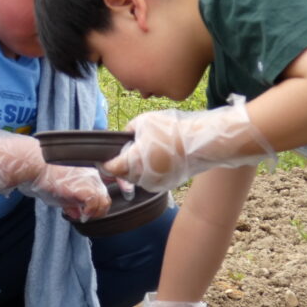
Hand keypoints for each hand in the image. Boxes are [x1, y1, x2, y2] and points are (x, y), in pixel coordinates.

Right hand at [0, 128, 110, 219]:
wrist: (35, 165)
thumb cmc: (42, 173)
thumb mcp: (60, 188)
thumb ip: (71, 200)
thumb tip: (76, 212)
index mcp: (88, 170)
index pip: (112, 177)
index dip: (117, 187)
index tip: (110, 198)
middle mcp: (93, 174)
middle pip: (105, 195)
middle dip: (94, 209)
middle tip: (79, 212)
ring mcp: (91, 180)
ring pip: (104, 203)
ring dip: (93, 213)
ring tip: (80, 215)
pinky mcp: (85, 188)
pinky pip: (95, 205)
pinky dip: (88, 212)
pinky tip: (78, 213)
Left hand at [102, 94, 274, 191]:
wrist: (203, 142)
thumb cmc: (173, 130)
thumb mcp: (144, 121)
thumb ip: (129, 130)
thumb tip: (125, 138)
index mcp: (132, 163)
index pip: (110, 168)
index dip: (105, 161)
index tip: (103, 157)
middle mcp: (142, 178)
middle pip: (124, 173)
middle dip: (123, 162)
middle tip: (131, 147)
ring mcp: (156, 183)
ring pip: (139, 177)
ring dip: (138, 167)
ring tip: (150, 149)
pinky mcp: (168, 184)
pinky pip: (153, 178)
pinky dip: (153, 170)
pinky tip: (162, 156)